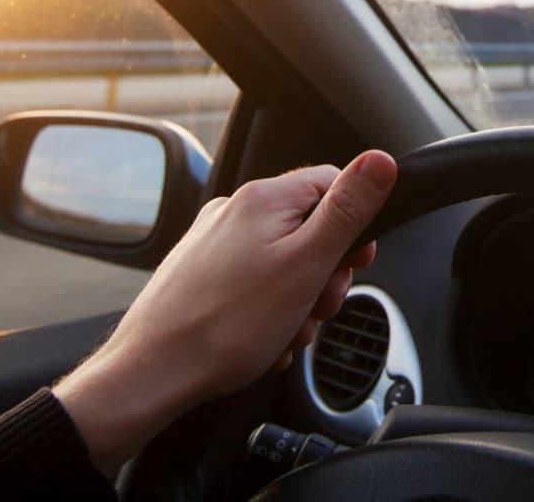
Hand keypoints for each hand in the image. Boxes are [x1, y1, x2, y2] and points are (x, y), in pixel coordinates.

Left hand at [53, 150, 396, 473]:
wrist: (153, 373)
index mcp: (263, 199)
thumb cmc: (226, 326)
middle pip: (309, 228)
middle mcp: (234, 211)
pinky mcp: (200, 273)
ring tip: (285, 333)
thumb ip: (347, 211)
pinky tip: (263, 339)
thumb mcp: (307, 266)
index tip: (356, 264)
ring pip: (283, 262)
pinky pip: (254, 283)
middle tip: (316, 308)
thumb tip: (380, 161)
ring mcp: (213, 242)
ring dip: (298, 300)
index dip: (354, 227)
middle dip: (324, 274)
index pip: (333, 185)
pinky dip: (269, 311)